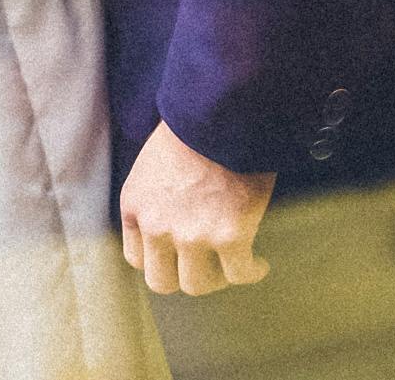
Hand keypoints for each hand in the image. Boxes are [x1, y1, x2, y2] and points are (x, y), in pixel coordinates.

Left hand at [119, 120, 271, 294]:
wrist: (223, 109)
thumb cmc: (195, 126)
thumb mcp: (154, 163)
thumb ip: (155, 197)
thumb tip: (174, 218)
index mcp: (135, 205)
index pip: (136, 258)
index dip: (160, 260)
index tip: (177, 255)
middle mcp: (158, 226)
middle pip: (163, 281)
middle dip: (185, 275)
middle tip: (206, 264)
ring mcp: (192, 235)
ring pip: (199, 285)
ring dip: (217, 277)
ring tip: (232, 263)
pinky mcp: (230, 236)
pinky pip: (239, 274)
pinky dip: (251, 272)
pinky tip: (259, 264)